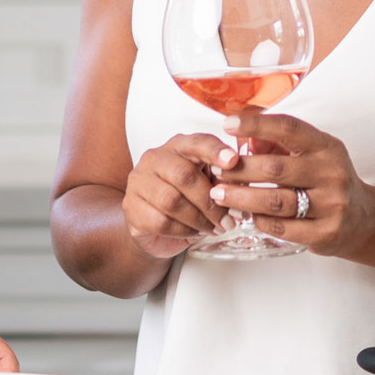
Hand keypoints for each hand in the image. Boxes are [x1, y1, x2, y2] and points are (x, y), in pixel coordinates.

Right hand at [122, 132, 235, 259]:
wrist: (157, 227)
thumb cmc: (188, 198)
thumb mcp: (209, 184)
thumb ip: (224, 180)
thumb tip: (243, 183)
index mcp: (178, 146)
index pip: (196, 142)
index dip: (215, 150)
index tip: (233, 160)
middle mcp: (155, 158)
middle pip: (183, 175)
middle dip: (210, 201)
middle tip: (229, 220)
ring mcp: (139, 182)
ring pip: (171, 201)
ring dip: (199, 219)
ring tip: (213, 228)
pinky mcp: (131, 208)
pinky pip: (161, 221)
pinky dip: (184, 231)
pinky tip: (194, 232)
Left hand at [207, 112, 374, 257]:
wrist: (364, 219)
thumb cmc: (326, 180)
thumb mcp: (311, 154)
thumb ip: (278, 143)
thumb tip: (244, 136)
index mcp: (326, 147)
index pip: (288, 129)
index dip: (256, 124)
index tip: (227, 123)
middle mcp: (332, 173)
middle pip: (275, 169)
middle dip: (239, 170)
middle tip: (215, 171)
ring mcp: (332, 205)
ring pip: (275, 201)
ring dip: (242, 198)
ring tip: (219, 195)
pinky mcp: (325, 232)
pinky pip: (282, 227)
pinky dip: (259, 220)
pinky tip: (247, 215)